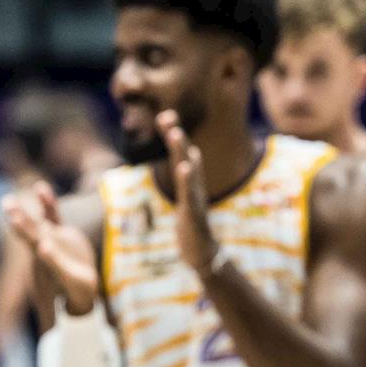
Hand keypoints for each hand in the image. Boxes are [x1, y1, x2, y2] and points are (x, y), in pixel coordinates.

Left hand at [4, 181, 97, 315]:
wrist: (79, 292)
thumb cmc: (75, 293)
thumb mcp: (71, 281)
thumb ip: (56, 264)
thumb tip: (43, 246)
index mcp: (45, 263)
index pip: (35, 246)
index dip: (25, 232)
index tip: (16, 221)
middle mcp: (44, 249)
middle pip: (31, 232)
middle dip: (20, 218)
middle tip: (7, 203)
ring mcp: (52, 240)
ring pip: (39, 222)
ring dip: (27, 210)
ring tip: (15, 196)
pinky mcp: (61, 235)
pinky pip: (52, 216)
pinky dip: (47, 203)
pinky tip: (40, 188)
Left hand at [157, 110, 218, 273]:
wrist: (202, 250)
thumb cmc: (192, 222)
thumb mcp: (185, 196)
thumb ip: (184, 177)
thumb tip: (186, 157)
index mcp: (188, 181)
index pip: (179, 154)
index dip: (172, 135)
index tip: (163, 115)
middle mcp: (194, 185)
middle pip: (184, 156)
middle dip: (176, 136)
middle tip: (167, 117)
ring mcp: (196, 198)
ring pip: (188, 171)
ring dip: (182, 151)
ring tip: (175, 134)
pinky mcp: (195, 213)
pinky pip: (190, 193)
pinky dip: (188, 180)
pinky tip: (184, 167)